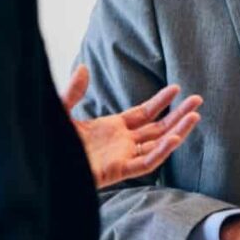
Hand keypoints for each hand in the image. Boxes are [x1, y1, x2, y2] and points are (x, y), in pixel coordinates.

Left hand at [61, 65, 201, 188]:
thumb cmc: (49, 143)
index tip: (177, 88)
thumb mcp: (61, 111)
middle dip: (178, 115)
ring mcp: (121, 157)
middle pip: (158, 128)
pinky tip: (174, 137)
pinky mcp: (118, 171)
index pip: (144, 114)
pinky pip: (146, 162)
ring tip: (195, 116)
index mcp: (111, 129)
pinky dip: (161, 151)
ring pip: (158, 145)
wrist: (41, 166)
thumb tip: (84, 68)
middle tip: (198, 100)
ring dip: (177, 131)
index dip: (160, 102)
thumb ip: (74, 92)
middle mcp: (121, 143)